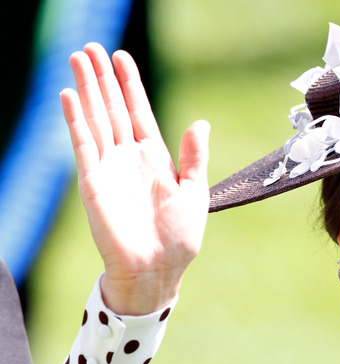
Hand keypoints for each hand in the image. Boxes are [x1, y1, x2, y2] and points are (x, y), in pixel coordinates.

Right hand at [61, 43, 209, 314]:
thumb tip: (201, 122)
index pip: (139, 112)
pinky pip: (83, 145)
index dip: (130, 85)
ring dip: (86, 90)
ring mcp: (109, 168)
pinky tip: (69, 97)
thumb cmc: (179, 237)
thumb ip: (195, 157)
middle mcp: (129, 158)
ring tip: (78, 59)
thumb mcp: (194, 191)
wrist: (158, 271)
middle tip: (91, 47)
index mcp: (154, 158)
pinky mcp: (93, 182)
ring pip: (95, 119)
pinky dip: (76, 121)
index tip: (121, 58)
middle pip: (112, 108)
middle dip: (102, 79)